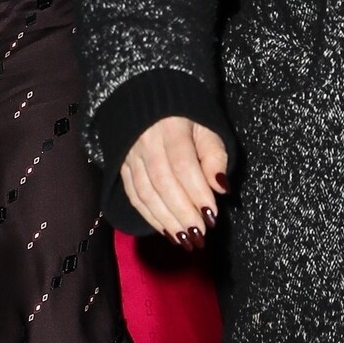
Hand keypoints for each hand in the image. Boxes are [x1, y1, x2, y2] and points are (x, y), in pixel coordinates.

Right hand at [121, 116, 228, 247]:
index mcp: (171, 128)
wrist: (149, 102)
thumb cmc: (187, 118)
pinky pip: (134, 196)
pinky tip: (166, 230)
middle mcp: (147, 141)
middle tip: (199, 234)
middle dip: (182, 213)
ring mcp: (131, 154)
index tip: (212, 215)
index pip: (183, 165)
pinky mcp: (122, 166)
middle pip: (163, 183)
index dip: (197, 193)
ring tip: (185, 240)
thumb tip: (221, 187)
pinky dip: (150, 217)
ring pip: (146, 193)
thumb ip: (215, 156)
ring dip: (166, 220)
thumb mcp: (208, 129)